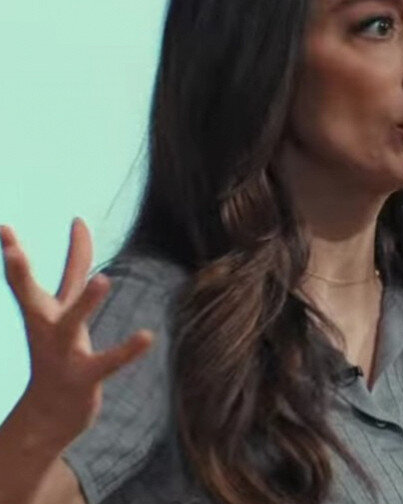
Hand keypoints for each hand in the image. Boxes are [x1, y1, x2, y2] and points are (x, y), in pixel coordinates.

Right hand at [1, 218, 152, 444]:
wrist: (47, 418)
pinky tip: (146, 336)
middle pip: (31, 298)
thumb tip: (79, 225)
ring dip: (86, 303)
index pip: (27, 279)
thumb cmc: (60, 353)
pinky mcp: (84, 377)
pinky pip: (107, 362)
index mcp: (42, 314)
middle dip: (20, 274)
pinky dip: (126, 350)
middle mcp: (47, 330)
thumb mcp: (64, 308)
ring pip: (71, 324)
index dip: (15, 252)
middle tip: (11, 250)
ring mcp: (63, 354)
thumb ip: (75, 269)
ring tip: (104, 279)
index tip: (3, 227)